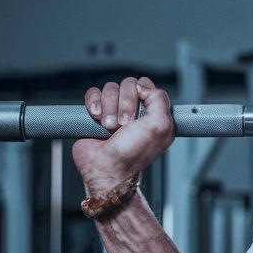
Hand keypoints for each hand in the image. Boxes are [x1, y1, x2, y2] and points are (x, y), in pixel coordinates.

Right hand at [71, 76, 175, 195]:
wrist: (105, 167)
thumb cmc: (132, 154)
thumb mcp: (160, 126)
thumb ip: (160, 100)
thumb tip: (143, 86)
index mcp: (155, 115)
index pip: (148, 86)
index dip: (142, 95)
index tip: (139, 114)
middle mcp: (136, 112)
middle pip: (128, 85)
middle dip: (124, 103)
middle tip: (123, 124)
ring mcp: (115, 111)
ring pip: (110, 88)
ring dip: (108, 107)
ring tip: (109, 126)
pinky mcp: (97, 112)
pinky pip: (93, 93)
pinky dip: (93, 103)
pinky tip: (96, 117)